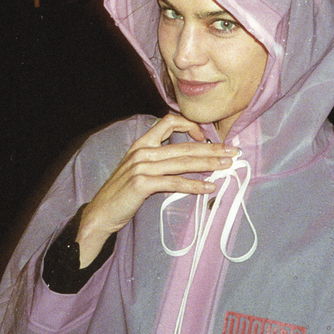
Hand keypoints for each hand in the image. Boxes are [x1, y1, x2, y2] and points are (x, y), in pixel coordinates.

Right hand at [76, 114, 238, 265]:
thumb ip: (158, 161)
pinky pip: (175, 182)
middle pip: (184, 144)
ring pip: (183, 162)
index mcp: (142, 143)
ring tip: (227, 166)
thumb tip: (187, 160)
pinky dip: (195, 185)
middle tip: (232, 151)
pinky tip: (209, 187)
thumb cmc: (122, 193)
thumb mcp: (138, 169)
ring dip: (209, 163)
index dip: (190, 125)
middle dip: (212, 147)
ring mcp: (142, 166)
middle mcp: (142, 150)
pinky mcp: (142, 183)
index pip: (168, 121)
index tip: (205, 137)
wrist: (101, 213)